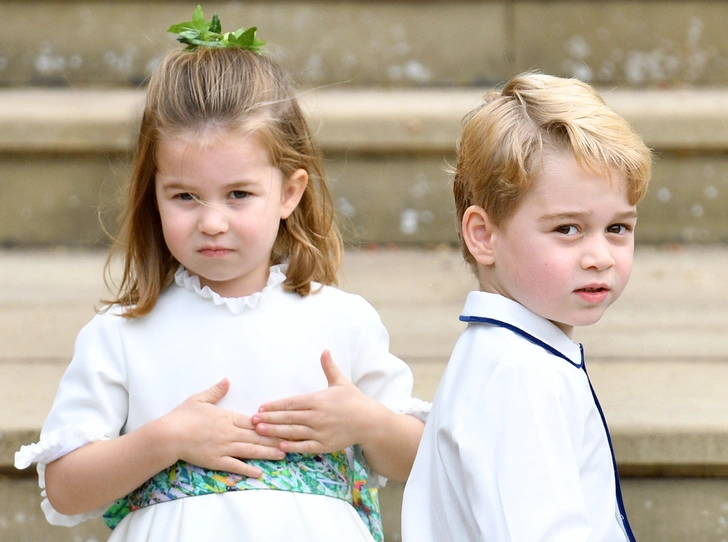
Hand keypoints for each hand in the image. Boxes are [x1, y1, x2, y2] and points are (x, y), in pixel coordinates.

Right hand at [162, 378, 285, 476]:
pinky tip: (260, 472)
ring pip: (251, 451)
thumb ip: (216, 391)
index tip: (283, 424)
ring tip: (283, 455)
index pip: (254, 422)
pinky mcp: (217, 461)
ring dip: (268, 453)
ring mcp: (224, 448)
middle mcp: (230, 433)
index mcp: (228, 417)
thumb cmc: (182, 416)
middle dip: (275, 439)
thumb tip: (227, 380)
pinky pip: (236, 466)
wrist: (168, 435)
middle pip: (257, 436)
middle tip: (292, 441)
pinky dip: (248, 469)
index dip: (270, 424)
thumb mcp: (199, 399)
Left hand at [252, 350, 382, 453]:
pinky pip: (304, 446)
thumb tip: (325, 349)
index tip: (261, 407)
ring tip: (259, 431)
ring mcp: (320, 431)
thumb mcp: (341, 382)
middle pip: (288, 417)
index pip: (291, 403)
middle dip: (269, 419)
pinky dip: (292, 447)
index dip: (275, 405)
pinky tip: (279, 446)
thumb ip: (329, 367)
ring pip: (293, 432)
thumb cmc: (354, 400)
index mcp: (318, 400)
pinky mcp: (324, 445)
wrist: (369, 421)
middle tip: (252, 420)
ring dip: (275, 432)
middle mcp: (317, 416)